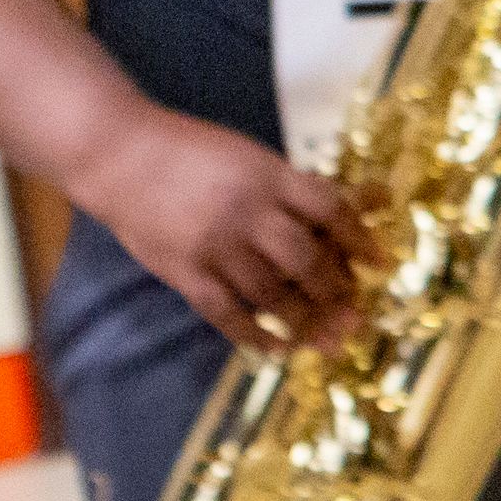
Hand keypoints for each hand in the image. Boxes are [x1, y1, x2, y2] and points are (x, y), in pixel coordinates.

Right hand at [75, 109, 370, 351]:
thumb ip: (298, 188)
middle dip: (336, 291)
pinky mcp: (182, 270)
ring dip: (304, 321)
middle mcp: (245, 211)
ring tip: (327, 338)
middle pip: (306, 260)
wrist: (118, 154)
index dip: (361, 239)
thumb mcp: (251, 157)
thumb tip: (368, 201)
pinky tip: (278, 347)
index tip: (382, 263)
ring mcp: (212, 244)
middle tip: (354, 312)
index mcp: (268, 176)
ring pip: (270, 293)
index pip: (329, 209)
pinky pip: (226, 313)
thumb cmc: (194, 153)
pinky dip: (255, 334)